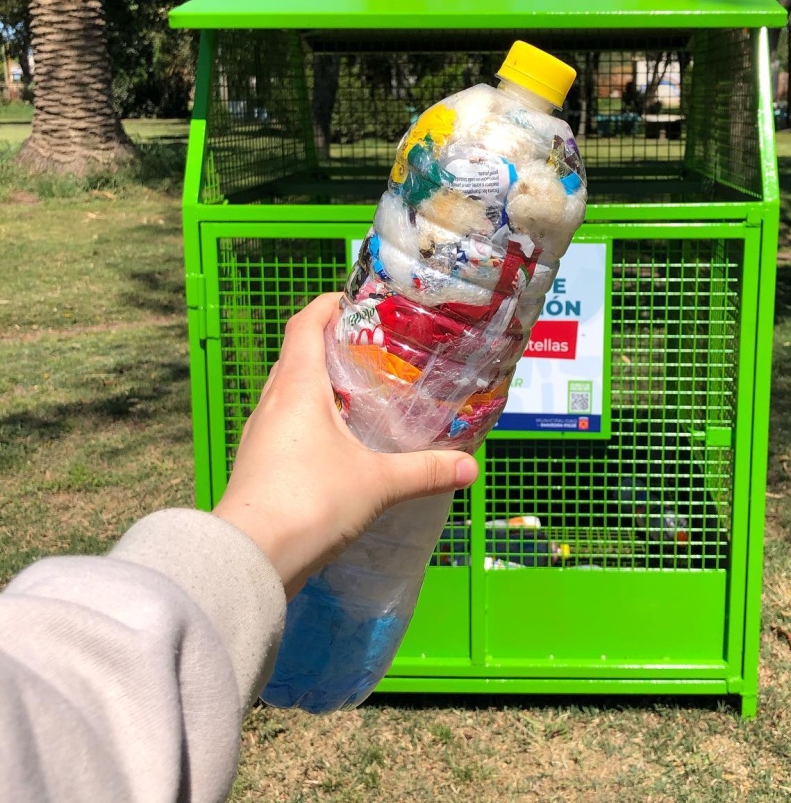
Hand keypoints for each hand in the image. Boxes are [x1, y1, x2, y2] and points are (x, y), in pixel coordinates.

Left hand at [212, 293, 478, 598]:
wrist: (250, 560)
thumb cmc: (311, 501)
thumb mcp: (378, 483)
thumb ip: (425, 471)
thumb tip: (471, 467)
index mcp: (297, 387)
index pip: (305, 324)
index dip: (328, 305)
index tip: (357, 301)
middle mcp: (272, 403)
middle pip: (297, 356)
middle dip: (330, 345)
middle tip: (373, 349)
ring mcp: (260, 436)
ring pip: (289, 393)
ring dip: (320, 385)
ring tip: (361, 393)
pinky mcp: (258, 466)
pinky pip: (285, 425)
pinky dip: (312, 420)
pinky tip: (339, 442)